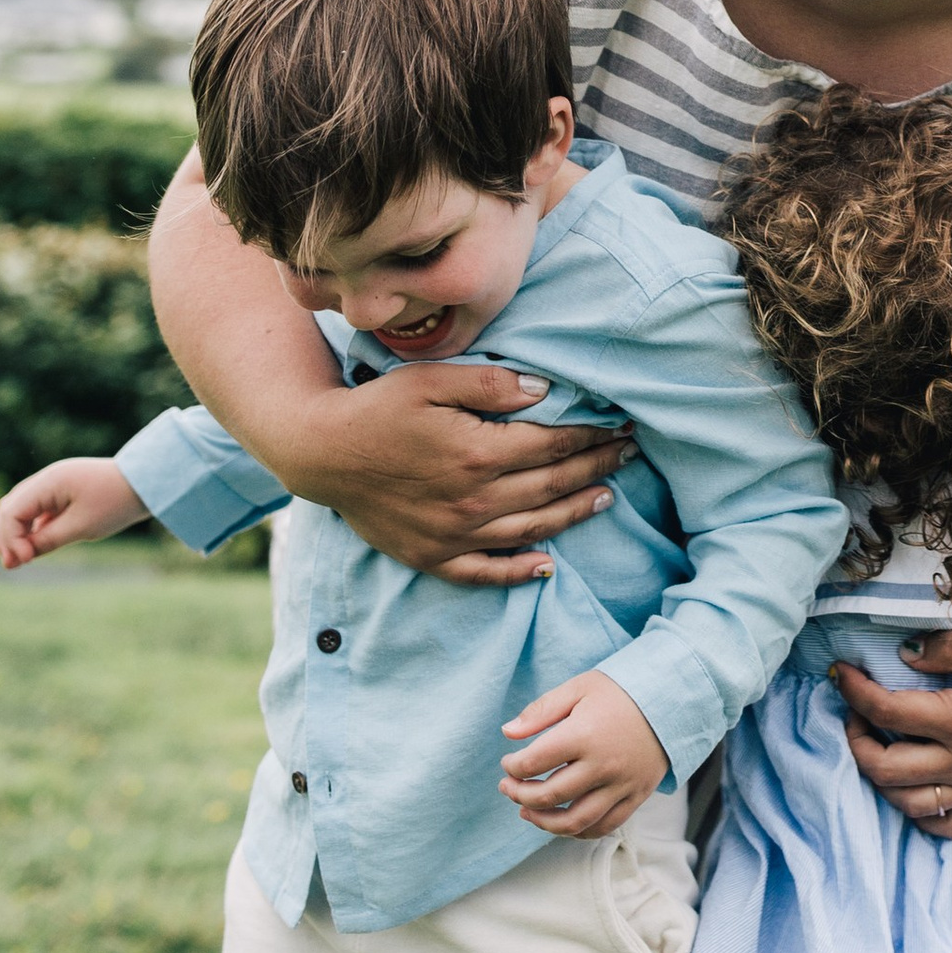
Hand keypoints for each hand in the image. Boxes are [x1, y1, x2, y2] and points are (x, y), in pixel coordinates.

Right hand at [0, 458, 150, 567]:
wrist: (146, 483)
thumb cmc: (116, 502)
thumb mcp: (81, 527)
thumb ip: (46, 541)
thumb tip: (18, 557)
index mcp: (49, 481)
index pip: (12, 511)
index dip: (11, 538)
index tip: (26, 560)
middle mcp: (46, 479)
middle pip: (9, 508)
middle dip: (6, 537)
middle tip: (12, 565)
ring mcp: (52, 484)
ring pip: (19, 509)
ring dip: (15, 533)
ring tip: (18, 561)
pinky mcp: (60, 493)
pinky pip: (35, 511)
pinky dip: (29, 529)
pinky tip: (32, 549)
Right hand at [291, 360, 636, 583]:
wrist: (322, 453)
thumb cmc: (378, 408)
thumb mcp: (432, 379)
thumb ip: (490, 383)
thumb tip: (544, 391)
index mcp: (477, 454)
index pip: (551, 446)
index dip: (591, 435)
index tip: (620, 425)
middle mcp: (472, 501)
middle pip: (551, 488)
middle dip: (596, 468)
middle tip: (629, 455)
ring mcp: (453, 535)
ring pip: (531, 531)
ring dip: (574, 515)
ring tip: (605, 497)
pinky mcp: (432, 557)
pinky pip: (485, 573)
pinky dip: (518, 573)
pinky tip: (545, 568)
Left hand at [499, 671, 666, 838]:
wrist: (674, 699)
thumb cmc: (622, 691)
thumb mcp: (579, 688)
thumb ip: (541, 710)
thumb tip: (507, 732)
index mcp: (584, 735)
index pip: (533, 762)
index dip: (513, 766)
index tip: (509, 762)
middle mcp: (602, 765)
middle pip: (549, 796)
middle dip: (520, 795)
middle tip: (508, 788)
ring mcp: (621, 785)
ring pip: (574, 821)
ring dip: (543, 822)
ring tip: (527, 812)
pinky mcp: (636, 796)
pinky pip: (603, 826)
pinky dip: (578, 831)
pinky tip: (561, 822)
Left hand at [830, 627, 951, 838]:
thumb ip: (945, 649)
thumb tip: (901, 655)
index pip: (887, 713)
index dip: (854, 691)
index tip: (840, 671)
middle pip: (884, 770)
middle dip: (855, 739)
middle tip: (855, 710)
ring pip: (907, 805)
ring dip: (880, 778)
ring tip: (877, 745)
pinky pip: (946, 826)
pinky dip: (919, 813)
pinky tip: (913, 786)